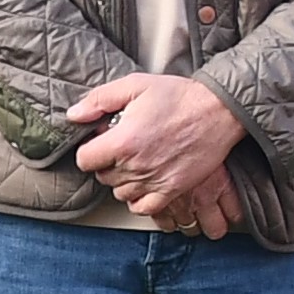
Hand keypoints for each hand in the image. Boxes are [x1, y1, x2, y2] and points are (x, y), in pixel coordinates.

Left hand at [71, 73, 246, 229]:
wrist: (219, 110)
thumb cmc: (180, 96)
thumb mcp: (135, 85)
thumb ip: (100, 100)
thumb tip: (74, 115)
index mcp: (123, 141)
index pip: (84, 160)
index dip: (89, 150)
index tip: (100, 143)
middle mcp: (136, 165)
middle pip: (103, 176)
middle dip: (107, 162)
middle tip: (123, 147)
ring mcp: (155, 180)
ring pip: (120, 192)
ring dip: (122, 180)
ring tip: (135, 162)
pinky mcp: (173, 189)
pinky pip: (143, 207)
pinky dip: (138, 199)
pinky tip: (142, 184)